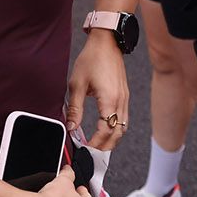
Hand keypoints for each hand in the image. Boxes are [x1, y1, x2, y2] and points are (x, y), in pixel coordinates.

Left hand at [64, 33, 128, 150]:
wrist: (107, 42)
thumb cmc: (92, 59)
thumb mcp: (76, 84)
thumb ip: (74, 109)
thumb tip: (71, 127)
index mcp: (110, 100)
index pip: (105, 131)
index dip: (95, 144)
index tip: (85, 149)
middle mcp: (121, 101)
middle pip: (118, 134)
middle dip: (105, 147)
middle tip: (92, 154)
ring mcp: (125, 98)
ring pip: (123, 127)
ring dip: (112, 139)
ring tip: (98, 146)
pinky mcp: (124, 95)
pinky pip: (124, 118)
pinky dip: (116, 128)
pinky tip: (106, 130)